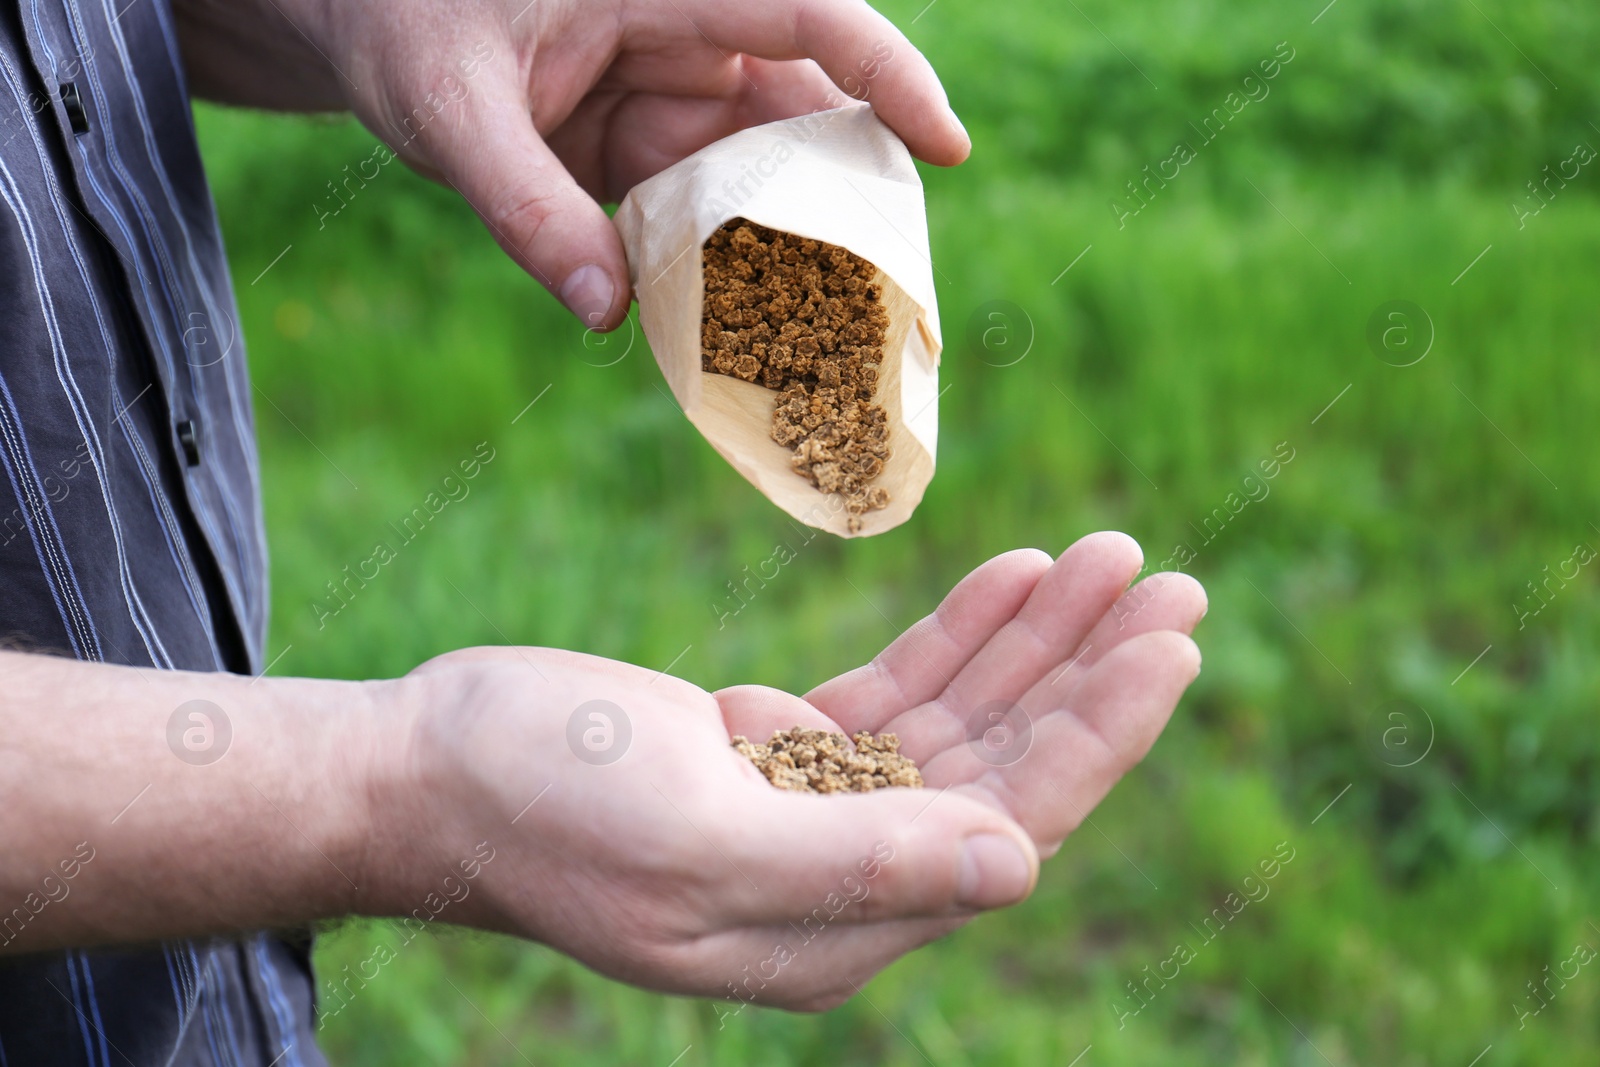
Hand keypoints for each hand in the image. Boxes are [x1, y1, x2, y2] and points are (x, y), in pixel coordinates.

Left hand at [207, 0, 969, 327]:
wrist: (354, 20)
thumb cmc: (397, 21)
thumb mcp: (447, 108)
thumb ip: (523, 206)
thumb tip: (608, 315)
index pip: (810, 14)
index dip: (890, 78)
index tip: (949, 148)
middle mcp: (688, 33)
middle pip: (805, 112)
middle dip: (848, 201)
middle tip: (888, 300)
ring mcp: (669, 94)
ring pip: (762, 174)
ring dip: (786, 250)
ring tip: (824, 335)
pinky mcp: (646, 146)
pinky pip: (705, 209)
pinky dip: (722, 266)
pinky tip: (738, 329)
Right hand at [375, 532, 1201, 1009]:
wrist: (428, 767)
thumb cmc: (541, 804)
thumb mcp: (702, 839)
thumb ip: (861, 861)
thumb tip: (1020, 863)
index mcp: (839, 922)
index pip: (1010, 823)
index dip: (1097, 733)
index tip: (1168, 642)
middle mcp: (846, 879)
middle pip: (1005, 767)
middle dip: (1088, 674)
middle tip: (1169, 582)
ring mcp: (817, 811)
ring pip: (962, 722)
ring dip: (1035, 640)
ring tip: (1109, 555)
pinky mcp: (780, 752)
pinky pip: (898, 693)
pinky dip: (957, 634)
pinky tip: (1012, 577)